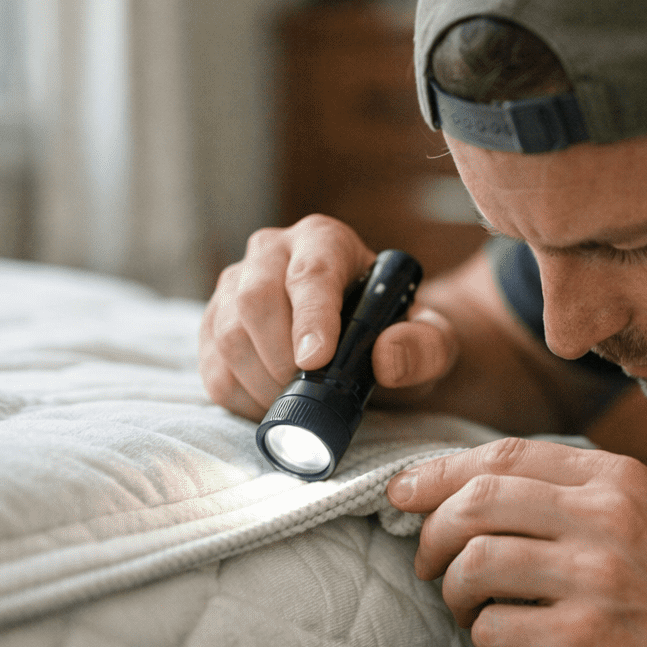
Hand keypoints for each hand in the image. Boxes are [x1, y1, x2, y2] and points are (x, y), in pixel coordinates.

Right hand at [200, 215, 459, 418]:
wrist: (370, 349)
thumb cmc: (398, 337)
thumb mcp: (432, 341)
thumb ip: (425, 346)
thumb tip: (386, 356)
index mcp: (325, 241)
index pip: (311, 272)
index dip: (311, 318)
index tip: (315, 361)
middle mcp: (272, 251)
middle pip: (255, 298)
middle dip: (281, 358)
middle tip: (310, 396)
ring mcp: (235, 286)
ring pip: (228, 333)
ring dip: (262, 382)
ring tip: (298, 403)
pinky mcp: (214, 325)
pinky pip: (213, 365)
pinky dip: (242, 398)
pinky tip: (273, 406)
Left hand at [386, 437, 646, 646]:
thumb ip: (575, 494)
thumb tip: (471, 487)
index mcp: (618, 480)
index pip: (503, 456)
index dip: (439, 472)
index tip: (404, 491)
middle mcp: (608, 519)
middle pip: (478, 502)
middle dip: (432, 532)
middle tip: (427, 561)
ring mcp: (598, 580)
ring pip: (475, 563)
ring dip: (454, 591)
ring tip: (469, 607)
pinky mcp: (585, 642)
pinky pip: (495, 628)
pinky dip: (484, 635)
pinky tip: (506, 639)